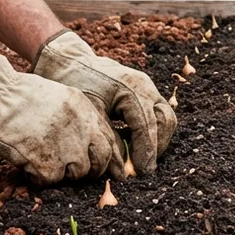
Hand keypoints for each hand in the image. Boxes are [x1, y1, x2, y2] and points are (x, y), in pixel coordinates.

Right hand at [0, 46, 124, 184]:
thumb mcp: (61, 97)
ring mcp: (65, 146)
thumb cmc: (21, 95)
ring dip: (64, 172)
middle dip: (94, 170)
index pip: (110, 139)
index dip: (112, 157)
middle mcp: (81, 128)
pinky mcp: (46, 162)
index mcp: (86, 110)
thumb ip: (80, 117)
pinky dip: (41, 176)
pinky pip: (52, 180)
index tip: (112, 167)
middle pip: (100, 160)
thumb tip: (90, 141)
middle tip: (81, 173)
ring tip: (47, 161)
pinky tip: (30, 164)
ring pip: (78, 172)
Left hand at [32, 30, 176, 173]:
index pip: (147, 126)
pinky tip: (130, 142)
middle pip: (165, 120)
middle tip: (142, 168)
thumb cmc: (75, 84)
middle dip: (157, 147)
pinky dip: (150, 130)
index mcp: (132, 88)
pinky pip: (156, 113)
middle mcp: (145, 86)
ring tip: (137, 158)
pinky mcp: (144, 91)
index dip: (146, 152)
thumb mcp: (89, 115)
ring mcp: (147, 87)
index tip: (141, 173)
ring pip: (165, 117)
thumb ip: (108, 142)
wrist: (69, 61)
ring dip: (156, 139)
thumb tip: (122, 172)